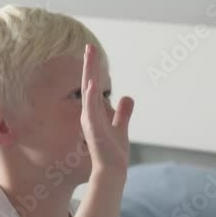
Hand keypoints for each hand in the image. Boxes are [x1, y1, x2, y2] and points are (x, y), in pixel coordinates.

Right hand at [80, 43, 133, 172]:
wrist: (112, 171)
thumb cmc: (114, 152)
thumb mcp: (121, 126)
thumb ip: (123, 112)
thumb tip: (128, 97)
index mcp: (95, 112)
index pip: (92, 86)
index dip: (92, 68)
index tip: (92, 50)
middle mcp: (89, 114)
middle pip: (88, 85)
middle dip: (89, 65)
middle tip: (89, 45)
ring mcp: (90, 122)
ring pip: (87, 94)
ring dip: (88, 75)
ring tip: (89, 56)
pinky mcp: (93, 131)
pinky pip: (90, 111)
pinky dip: (90, 98)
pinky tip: (91, 84)